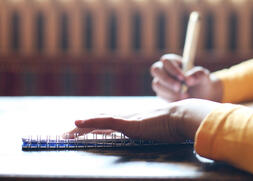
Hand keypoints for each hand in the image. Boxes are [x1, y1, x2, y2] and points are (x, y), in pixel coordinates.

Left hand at [65, 99, 219, 141]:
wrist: (184, 116)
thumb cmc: (178, 125)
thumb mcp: (165, 131)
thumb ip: (159, 132)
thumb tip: (161, 138)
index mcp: (135, 122)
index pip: (111, 124)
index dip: (97, 127)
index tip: (84, 132)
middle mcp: (128, 118)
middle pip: (101, 122)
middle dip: (83, 129)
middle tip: (66, 134)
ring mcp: (128, 120)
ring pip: (99, 122)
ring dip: (81, 128)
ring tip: (66, 133)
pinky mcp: (129, 123)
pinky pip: (105, 122)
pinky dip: (91, 122)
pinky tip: (78, 123)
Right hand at [150, 54, 222, 101]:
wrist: (201, 96)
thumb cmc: (201, 82)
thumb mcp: (203, 76)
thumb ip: (197, 74)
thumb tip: (188, 80)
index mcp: (174, 61)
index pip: (166, 61)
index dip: (173, 69)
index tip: (183, 78)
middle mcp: (164, 70)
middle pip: (155, 70)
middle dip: (167, 79)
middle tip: (179, 88)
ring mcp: (161, 81)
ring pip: (157, 84)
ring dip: (170, 91)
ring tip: (185, 96)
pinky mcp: (161, 93)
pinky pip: (160, 95)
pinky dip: (171, 98)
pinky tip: (181, 100)